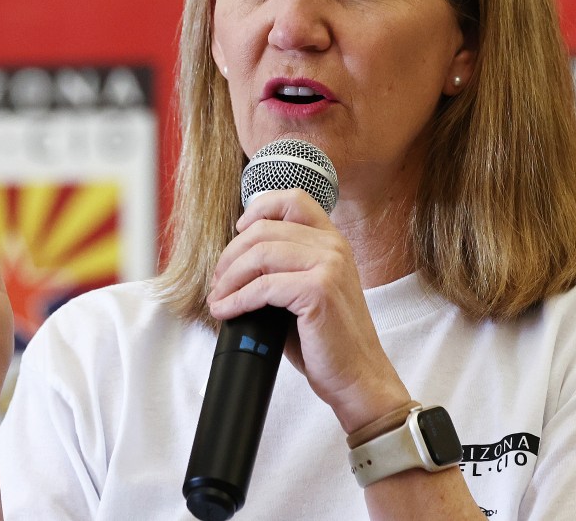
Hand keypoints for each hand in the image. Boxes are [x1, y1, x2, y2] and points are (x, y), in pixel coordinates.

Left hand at [206, 189, 410, 432]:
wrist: (357, 376)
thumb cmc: (328, 339)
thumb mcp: (307, 290)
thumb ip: (282, 267)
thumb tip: (234, 262)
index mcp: (332, 240)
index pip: (293, 200)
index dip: (258, 209)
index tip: (238, 233)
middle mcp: (333, 246)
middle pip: (265, 229)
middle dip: (231, 255)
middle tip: (218, 282)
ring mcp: (328, 265)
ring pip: (260, 254)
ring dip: (229, 278)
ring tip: (218, 298)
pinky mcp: (318, 290)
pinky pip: (263, 286)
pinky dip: (237, 299)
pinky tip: (227, 311)